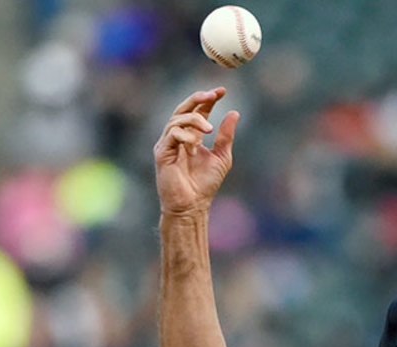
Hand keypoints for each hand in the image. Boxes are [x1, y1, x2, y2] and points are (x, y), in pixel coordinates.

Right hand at [154, 88, 240, 216]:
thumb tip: (234, 113)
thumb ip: (226, 136)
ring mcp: (168, 143)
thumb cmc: (205, 185)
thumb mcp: (222, 157)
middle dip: (197, 99)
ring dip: (195, 120)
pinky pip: (172, 134)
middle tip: (212, 95)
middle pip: (183, 108)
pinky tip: (195, 147)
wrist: (192, 205)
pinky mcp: (162, 152)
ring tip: (209, 130)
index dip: (208, 99)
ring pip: (178, 119)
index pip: (197, 111)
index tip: (222, 91)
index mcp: (191, 136)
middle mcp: (178, 137)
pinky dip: (185, 136)